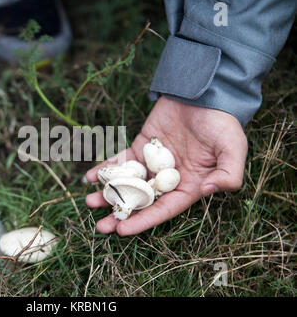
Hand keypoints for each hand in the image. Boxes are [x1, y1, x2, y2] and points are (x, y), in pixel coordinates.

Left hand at [85, 96, 247, 235]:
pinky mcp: (141, 146)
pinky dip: (106, 169)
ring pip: (127, 182)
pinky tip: (90, 177)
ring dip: (108, 193)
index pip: (163, 209)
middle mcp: (168, 179)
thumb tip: (208, 191)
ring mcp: (152, 163)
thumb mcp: (233, 149)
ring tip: (89, 201)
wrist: (205, 94)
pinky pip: (121, 160)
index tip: (122, 230)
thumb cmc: (223, 124)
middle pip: (141, 201)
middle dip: (120, 213)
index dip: (143, 221)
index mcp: (189, 185)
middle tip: (100, 226)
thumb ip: (229, 174)